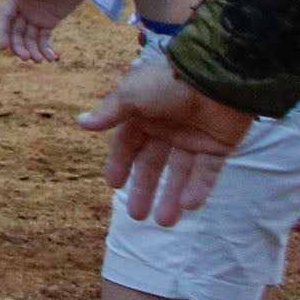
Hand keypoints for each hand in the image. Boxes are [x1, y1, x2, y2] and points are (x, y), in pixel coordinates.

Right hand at [0, 0, 79, 64]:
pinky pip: (43, 39)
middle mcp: (23, 9)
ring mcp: (36, 16)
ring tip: (41, 61)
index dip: (2, 33)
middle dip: (19, 46)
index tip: (4, 47)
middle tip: (26, 58)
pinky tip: (51, 58)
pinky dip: (45, 49)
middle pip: (16, 32)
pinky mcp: (49, 21)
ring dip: (32, 51)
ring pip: (29, 38)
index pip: (4, 18)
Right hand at [79, 47, 251, 223]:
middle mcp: (167, 128)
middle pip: (152, 164)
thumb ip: (109, 113)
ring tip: (164, 222)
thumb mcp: (131, 95)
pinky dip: (198, 189)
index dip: (120, 164)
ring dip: (171, 197)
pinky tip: (189, 205)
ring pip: (179, 173)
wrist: (216, 78)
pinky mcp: (217, 146)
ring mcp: (192, 138)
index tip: (115, 185)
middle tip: (137, 216)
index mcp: (143, 114)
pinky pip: (206, 172)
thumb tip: (81, 123)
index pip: (127, 144)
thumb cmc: (168, 83)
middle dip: (144, 189)